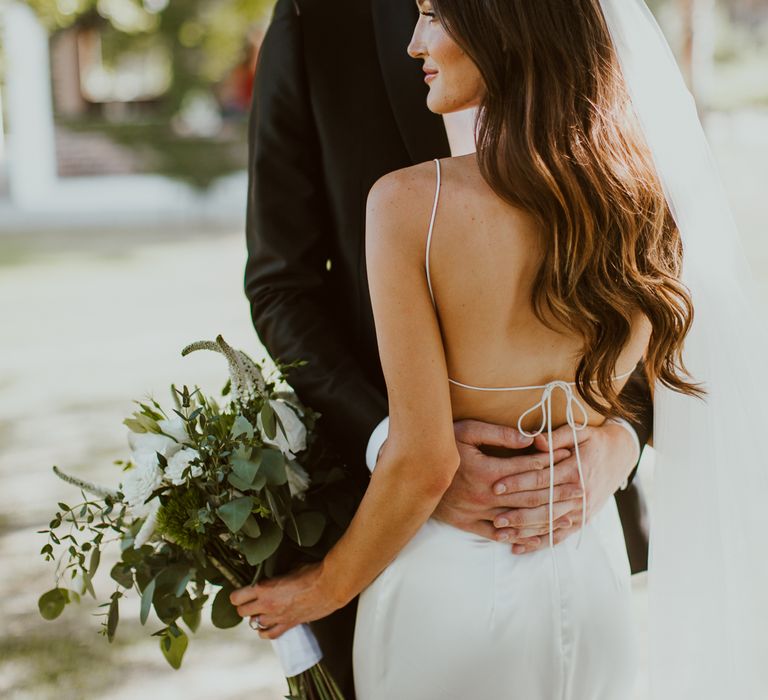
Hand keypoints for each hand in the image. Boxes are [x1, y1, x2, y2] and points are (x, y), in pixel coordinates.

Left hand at [230, 562, 339, 639]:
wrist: (329, 586)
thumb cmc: (312, 574)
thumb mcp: (289, 568)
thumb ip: (276, 575)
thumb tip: (274, 574)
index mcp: (265, 588)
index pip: (237, 597)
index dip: (236, 594)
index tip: (240, 591)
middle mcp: (267, 605)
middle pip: (242, 612)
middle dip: (243, 605)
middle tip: (249, 600)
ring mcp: (277, 617)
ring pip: (254, 624)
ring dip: (255, 616)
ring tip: (260, 610)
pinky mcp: (288, 625)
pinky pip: (269, 634)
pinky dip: (265, 631)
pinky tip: (266, 625)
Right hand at [432, 419, 573, 539]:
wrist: (410, 474)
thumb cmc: (441, 447)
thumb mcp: (466, 431)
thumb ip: (498, 434)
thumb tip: (530, 438)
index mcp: (486, 471)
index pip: (527, 468)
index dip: (551, 462)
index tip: (571, 459)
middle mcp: (484, 496)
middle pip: (529, 495)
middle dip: (558, 491)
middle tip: (582, 488)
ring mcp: (476, 513)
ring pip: (519, 518)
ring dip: (547, 517)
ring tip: (571, 514)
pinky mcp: (468, 524)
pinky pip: (499, 536)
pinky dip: (521, 537)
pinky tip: (539, 537)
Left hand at [492, 421, 638, 553]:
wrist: (621, 456)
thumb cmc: (594, 441)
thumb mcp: (578, 432)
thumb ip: (555, 437)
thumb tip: (534, 440)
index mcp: (576, 470)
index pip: (542, 479)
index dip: (518, 483)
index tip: (496, 487)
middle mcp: (579, 493)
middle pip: (543, 505)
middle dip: (517, 513)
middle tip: (494, 518)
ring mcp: (582, 510)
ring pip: (549, 524)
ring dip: (524, 531)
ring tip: (500, 534)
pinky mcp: (583, 520)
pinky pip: (559, 535)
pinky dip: (538, 543)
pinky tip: (518, 548)